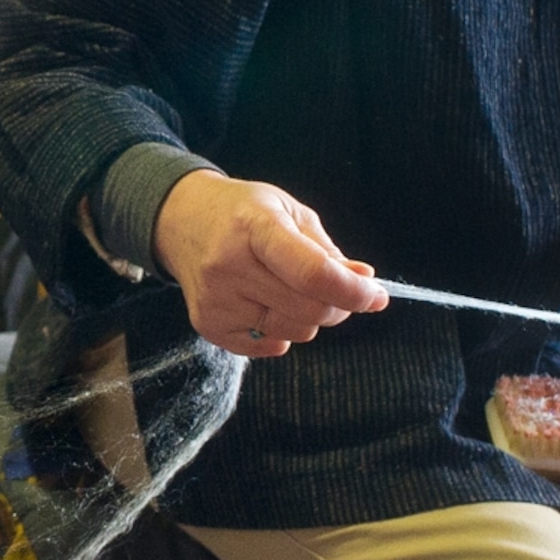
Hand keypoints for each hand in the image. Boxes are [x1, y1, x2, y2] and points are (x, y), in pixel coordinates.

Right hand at [151, 172, 387, 358]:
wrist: (183, 221)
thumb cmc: (245, 213)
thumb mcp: (290, 213)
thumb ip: (328, 252)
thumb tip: (368, 288)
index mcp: (255, 226)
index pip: (311, 273)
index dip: (352, 291)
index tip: (375, 295)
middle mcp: (228, 264)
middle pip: (308, 308)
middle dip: (337, 305)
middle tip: (338, 290)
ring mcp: (215, 298)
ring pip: (294, 331)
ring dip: (309, 318)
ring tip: (292, 291)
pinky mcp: (207, 324)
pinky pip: (269, 346)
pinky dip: (282, 332)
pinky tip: (268, 305)